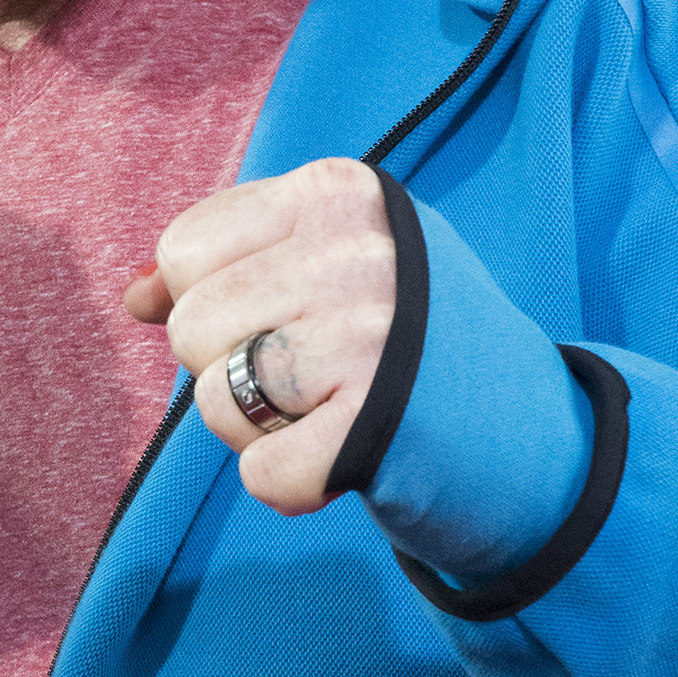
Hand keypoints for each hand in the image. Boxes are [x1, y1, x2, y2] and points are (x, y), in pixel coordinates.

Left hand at [124, 157, 394, 513]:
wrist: (544, 435)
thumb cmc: (418, 342)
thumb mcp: (334, 268)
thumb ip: (233, 266)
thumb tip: (133, 297)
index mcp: (342, 192)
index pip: (186, 249)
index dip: (219, 303)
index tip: (290, 317)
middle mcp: (358, 253)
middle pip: (191, 328)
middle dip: (233, 370)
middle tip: (318, 377)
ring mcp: (372, 340)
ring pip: (212, 401)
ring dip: (259, 430)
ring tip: (334, 412)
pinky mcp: (378, 429)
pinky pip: (259, 473)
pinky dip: (292, 484)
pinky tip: (348, 457)